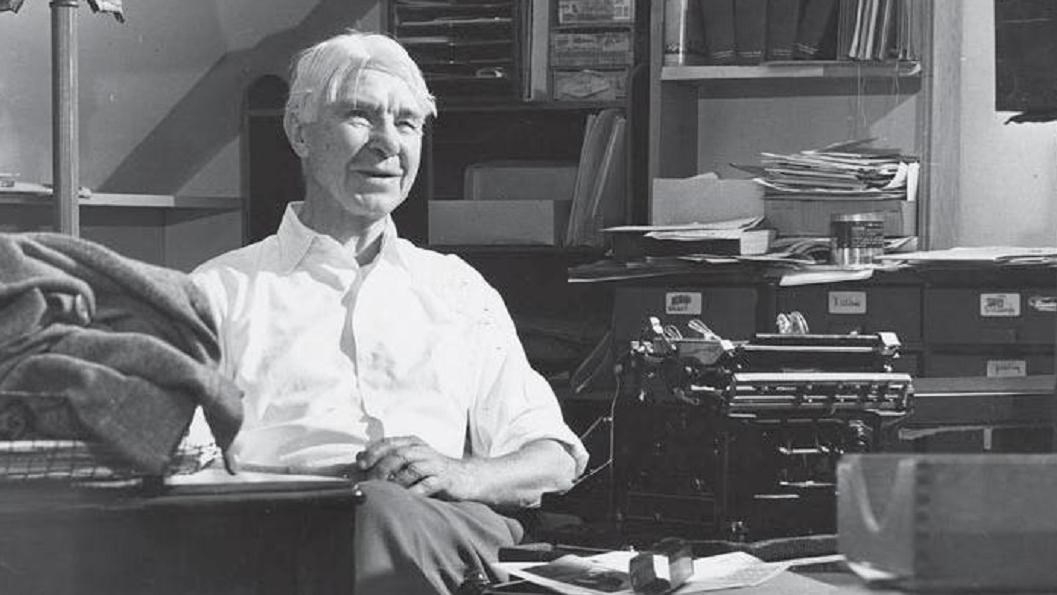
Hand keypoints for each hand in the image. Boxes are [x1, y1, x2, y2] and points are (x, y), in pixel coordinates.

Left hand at [355, 435, 479, 500]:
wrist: (467, 477)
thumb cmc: (433, 470)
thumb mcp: (411, 459)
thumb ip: (388, 458)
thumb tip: (359, 458)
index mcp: (413, 443)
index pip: (389, 443)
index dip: (373, 452)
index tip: (360, 464)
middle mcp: (423, 451)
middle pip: (398, 455)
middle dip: (381, 469)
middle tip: (370, 482)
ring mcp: (435, 464)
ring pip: (411, 470)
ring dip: (395, 482)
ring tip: (385, 493)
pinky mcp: (444, 479)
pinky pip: (426, 486)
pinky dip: (412, 493)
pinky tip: (404, 499)